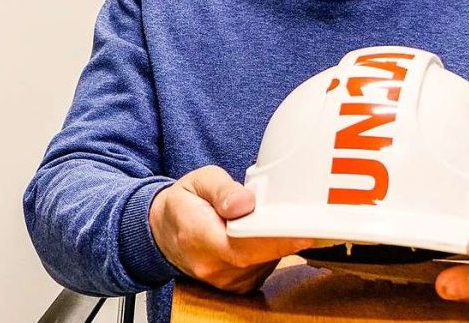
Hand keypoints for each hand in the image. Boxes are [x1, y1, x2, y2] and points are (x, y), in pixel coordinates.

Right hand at [149, 165, 312, 292]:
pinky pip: (266, 267)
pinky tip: (258, 234)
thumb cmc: (184, 204)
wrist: (163, 232)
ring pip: (269, 261)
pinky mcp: (239, 286)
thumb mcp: (198, 181)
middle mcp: (214, 267)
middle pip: (263, 255)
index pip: (244, 246)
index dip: (277, 239)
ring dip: (275, 239)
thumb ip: (223, 190)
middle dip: (281, 231)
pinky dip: (269, 249)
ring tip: (260, 218)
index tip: (305, 230)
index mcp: (199, 238)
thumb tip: (245, 203)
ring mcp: (227, 281)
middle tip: (289, 209)